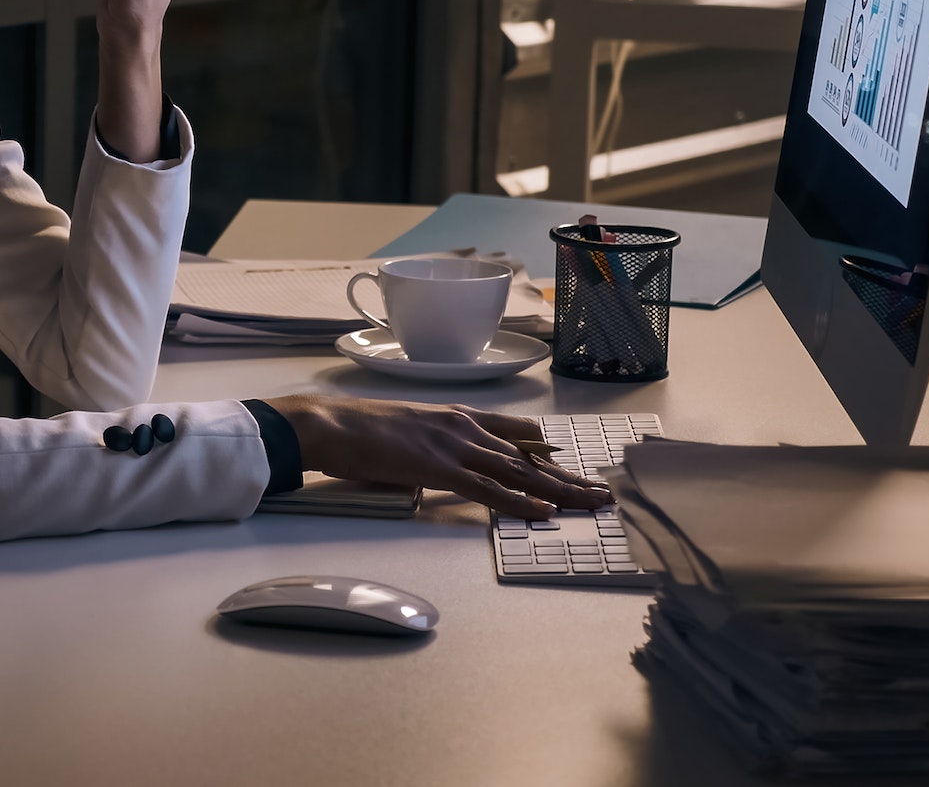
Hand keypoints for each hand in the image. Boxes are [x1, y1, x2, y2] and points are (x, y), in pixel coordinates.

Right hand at [265, 394, 612, 520]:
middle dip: (566, 476)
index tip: (567, 463)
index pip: (512, 434)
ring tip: (591, 503)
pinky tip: (544, 512)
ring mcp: (454, 447)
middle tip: (598, 491)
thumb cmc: (354, 429)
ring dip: (559, 490)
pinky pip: (489, 490)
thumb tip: (435, 461)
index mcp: (453, 416)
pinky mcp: (441, 469)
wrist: (330, 423)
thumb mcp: (403, 430)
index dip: (543, 452)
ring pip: (519, 472)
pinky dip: (520, 502)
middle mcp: (463, 427)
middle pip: (527, 456)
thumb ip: (428, 443)